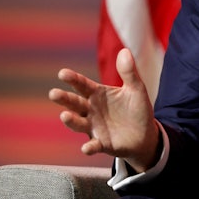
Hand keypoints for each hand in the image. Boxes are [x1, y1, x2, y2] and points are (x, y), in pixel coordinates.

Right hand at [49, 48, 159, 171]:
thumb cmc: (137, 109)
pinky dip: (89, 147)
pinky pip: (93, 146)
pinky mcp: (102, 144)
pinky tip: (86, 148)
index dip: (73, 79)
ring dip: (71, 120)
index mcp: (98, 94)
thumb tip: (124, 51)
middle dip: (64, 99)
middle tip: (53, 93)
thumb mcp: (136, 89)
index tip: (62, 73)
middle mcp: (91, 110)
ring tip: (64, 115)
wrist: (146, 135)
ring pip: (78, 123)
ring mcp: (94, 127)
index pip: (82, 85)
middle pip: (74, 103)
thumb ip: (129, 72)